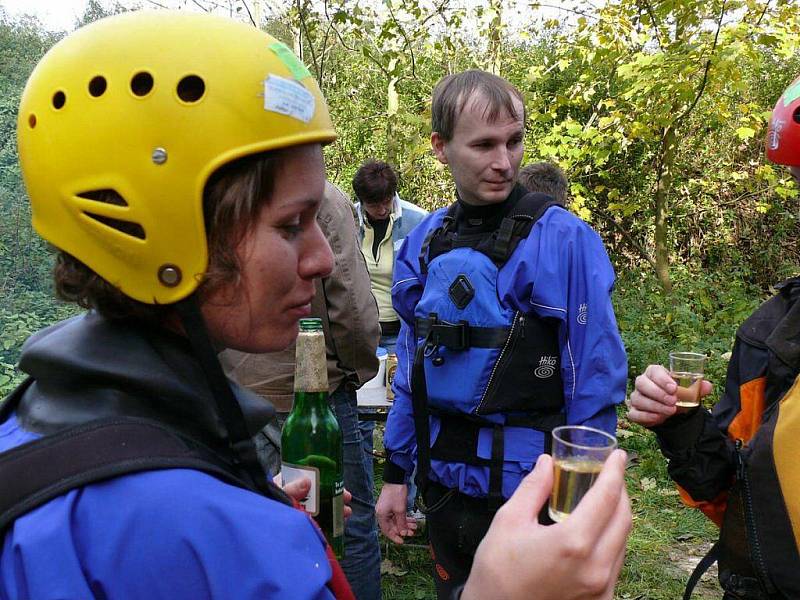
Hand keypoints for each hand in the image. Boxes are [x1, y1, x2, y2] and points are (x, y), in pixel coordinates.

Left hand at [275, 474, 352, 519]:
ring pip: (323, 505)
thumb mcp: (278, 496)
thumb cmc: (268, 507)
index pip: (307, 471)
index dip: (323, 470)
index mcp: (289, 483)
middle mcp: (297, 495)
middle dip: (335, 492)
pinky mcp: (305, 523)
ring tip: (346, 512)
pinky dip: (333, 520)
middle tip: (347, 496)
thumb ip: (289, 490)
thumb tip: (307, 482)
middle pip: (320, 490)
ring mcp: (301, 510)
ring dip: (337, 506)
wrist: (264, 530)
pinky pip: (321, 520)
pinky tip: (341, 521)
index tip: (335, 472)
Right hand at [375, 483, 416, 542]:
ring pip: (396, 521)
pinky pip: (398, 515)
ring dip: (405, 524)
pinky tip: (412, 520)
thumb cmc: (396, 493)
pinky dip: (404, 518)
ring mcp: (387, 510)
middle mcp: (382, 513)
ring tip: (414, 526)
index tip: (402, 541)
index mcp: (381, 515)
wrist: (396, 479)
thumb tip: (403, 533)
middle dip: (403, 529)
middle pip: (392, 526)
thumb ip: (401, 523)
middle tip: (412, 532)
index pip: (387, 531)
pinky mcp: (391, 506)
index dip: (394, 537)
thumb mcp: (400, 510)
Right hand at [462, 451, 631, 599]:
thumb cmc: (496, 573)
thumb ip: (533, 488)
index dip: (615, 472)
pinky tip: (596, 530)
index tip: (618, 456)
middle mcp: (594, 566)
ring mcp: (600, 587)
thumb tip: (547, 463)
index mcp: (572, 543)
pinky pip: (616, 562)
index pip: (606, 497)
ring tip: (603, 498)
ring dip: (617, 515)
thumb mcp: (508, 521)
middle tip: (610, 473)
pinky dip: (612, 539)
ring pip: (623, 541)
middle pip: (622, 518)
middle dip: (619, 491)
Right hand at [628, 364, 712, 427]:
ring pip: (638, 399)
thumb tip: (707, 386)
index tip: (673, 388)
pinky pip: (634, 413)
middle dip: (657, 393)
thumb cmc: (677, 395)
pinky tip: (658, 418)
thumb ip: (698, 387)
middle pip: (641, 383)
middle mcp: (642, 383)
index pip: (653, 371)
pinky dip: (646, 416)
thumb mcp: (689, 390)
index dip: (662, 379)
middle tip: (673, 401)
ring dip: (655, 406)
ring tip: (671, 411)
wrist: (671, 411)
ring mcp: (636, 397)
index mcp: (654, 373)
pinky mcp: (634, 411)